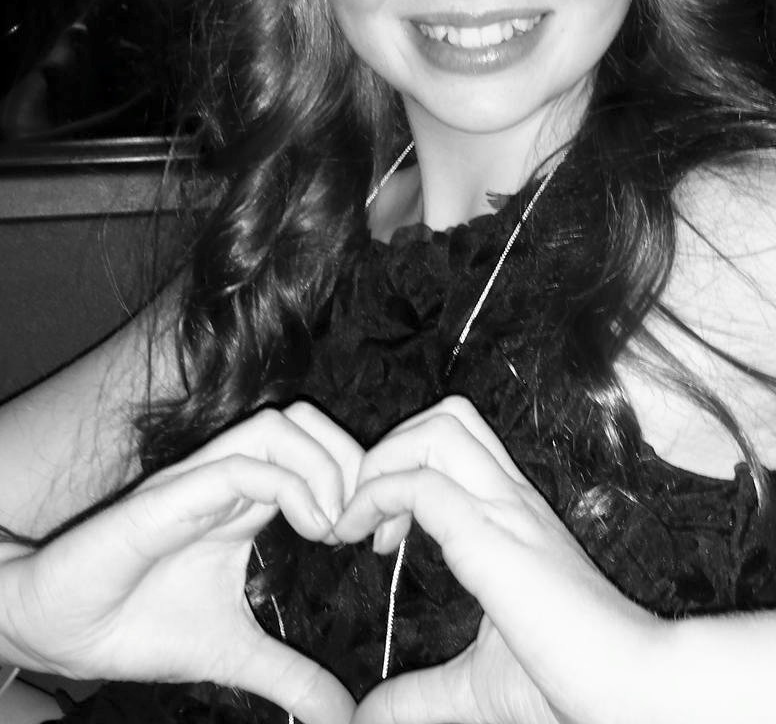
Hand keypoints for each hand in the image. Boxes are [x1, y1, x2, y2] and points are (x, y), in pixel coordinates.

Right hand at [0, 401, 360, 723]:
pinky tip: (313, 530)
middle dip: (353, 458)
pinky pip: (242, 464)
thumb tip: (340, 715)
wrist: (59, 634)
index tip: (378, 536)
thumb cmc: (139, 627)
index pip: (318, 448)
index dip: (361, 478)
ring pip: (279, 426)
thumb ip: (289, 673)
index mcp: (248, 500)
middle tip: (365, 522)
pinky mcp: (172, 496)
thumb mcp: (233, 651)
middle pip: (306, 420)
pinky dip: (291, 486)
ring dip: (326, 467)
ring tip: (336, 527)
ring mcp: (201, 481)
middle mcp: (229, 478)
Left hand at [335, 397, 653, 723]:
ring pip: (436, 430)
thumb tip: (368, 718)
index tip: (377, 533)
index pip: (457, 440)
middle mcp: (511, 498)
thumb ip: (422, 694)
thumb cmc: (569, 682)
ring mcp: (505, 510)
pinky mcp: (491, 537)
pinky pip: (422, 484)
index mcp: (514, 514)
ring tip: (362, 520)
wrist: (632, 688)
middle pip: (446, 415)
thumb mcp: (479, 683)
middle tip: (365, 512)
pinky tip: (363, 538)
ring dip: (383, 462)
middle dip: (390, 447)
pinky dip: (377, 496)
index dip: (405, 464)